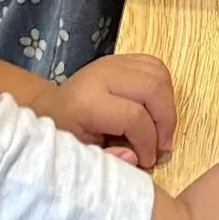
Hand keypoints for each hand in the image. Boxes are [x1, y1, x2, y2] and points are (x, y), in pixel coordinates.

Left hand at [32, 54, 176, 168]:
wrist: (50, 106)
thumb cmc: (63, 134)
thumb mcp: (80, 154)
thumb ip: (109, 159)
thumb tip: (136, 157)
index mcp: (87, 102)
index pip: (133, 116)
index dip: (147, 142)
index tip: (147, 160)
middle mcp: (102, 75)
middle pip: (152, 88)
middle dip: (166, 121)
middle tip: (163, 146)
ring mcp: (114, 63)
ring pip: (159, 74)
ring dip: (168, 105)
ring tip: (162, 129)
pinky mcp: (123, 59)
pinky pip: (156, 67)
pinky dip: (165, 89)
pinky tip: (158, 110)